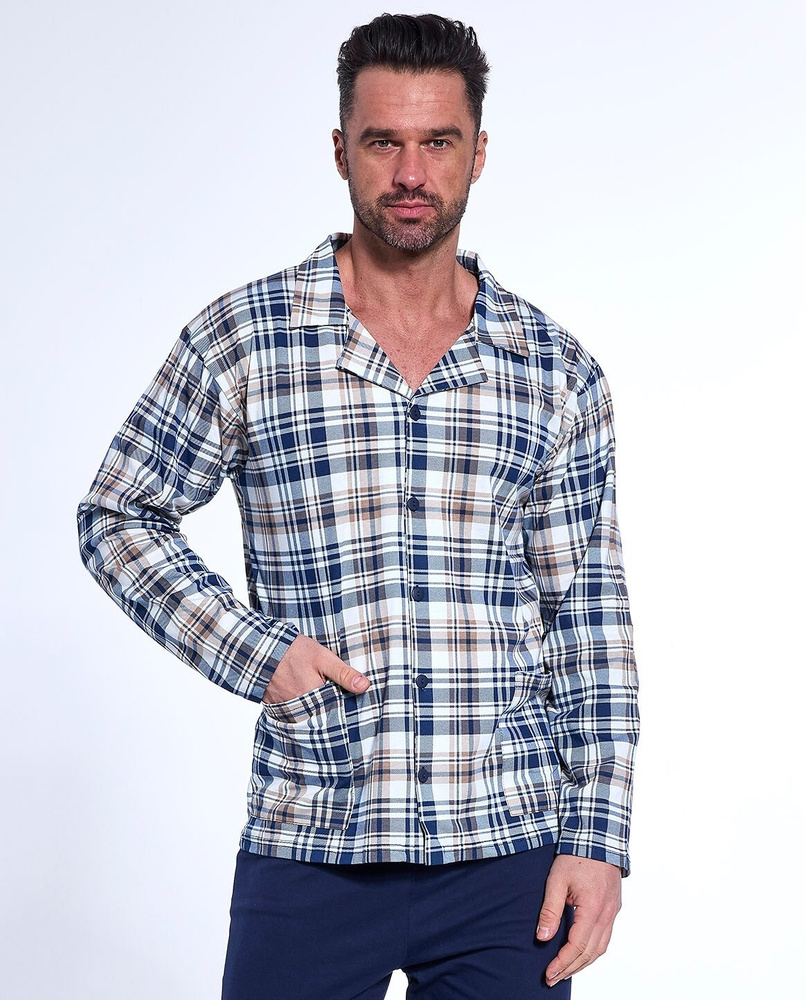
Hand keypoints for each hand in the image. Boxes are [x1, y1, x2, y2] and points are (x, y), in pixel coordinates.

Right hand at [262, 634, 369, 703]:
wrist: (262, 650)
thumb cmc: (294, 652)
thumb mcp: (323, 658)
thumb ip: (344, 674)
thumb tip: (364, 686)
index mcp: (315, 700)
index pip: (336, 711)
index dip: (342, 705)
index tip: (347, 699)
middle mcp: (301, 710)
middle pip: (321, 714)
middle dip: (328, 707)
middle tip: (330, 693)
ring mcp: (287, 710)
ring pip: (307, 713)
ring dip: (313, 706)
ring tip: (314, 691)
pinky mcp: (276, 707)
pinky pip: (293, 711)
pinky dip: (299, 704)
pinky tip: (300, 691)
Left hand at [536, 854, 621, 986]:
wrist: (598, 837)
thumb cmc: (576, 855)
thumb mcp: (556, 880)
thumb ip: (550, 910)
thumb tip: (542, 937)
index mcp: (593, 908)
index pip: (577, 945)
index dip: (562, 963)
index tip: (549, 973)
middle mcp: (607, 914)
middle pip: (590, 953)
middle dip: (571, 968)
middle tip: (552, 978)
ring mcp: (613, 911)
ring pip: (600, 948)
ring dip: (582, 962)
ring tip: (564, 970)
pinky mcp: (613, 907)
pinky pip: (605, 937)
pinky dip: (592, 950)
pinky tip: (580, 953)